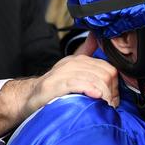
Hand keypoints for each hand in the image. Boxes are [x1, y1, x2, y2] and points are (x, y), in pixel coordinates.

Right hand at [0, 33, 118, 135]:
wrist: (29, 97)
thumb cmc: (54, 87)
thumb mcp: (72, 71)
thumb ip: (86, 55)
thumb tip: (96, 38)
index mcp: (78, 60)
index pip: (108, 67)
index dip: (115, 85)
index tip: (114, 99)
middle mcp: (71, 64)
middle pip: (103, 73)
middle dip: (111, 91)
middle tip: (109, 105)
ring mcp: (62, 73)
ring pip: (93, 78)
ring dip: (103, 95)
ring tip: (104, 106)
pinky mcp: (54, 85)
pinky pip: (76, 83)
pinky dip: (88, 89)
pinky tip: (95, 96)